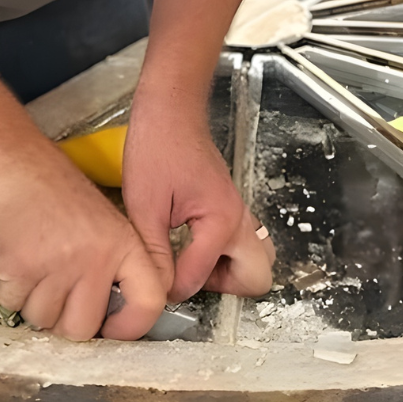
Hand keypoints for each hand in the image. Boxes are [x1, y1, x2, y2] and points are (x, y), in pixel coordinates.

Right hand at [0, 145, 169, 340]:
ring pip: (44, 321)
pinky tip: (16, 263)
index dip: (131, 327)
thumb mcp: (106, 221)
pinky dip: (9, 291)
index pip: (149, 302)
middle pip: (83, 328)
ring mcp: (58, 264)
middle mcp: (96, 258)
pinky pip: (14, 305)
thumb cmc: (55, 191)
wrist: (14, 163)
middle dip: (64, 322)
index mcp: (125, 245)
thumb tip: (113, 316)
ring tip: (35, 270)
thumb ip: (115, 265)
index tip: (113, 330)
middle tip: (57, 298)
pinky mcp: (21, 267)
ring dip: (34, 305)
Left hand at [120, 91, 274, 318]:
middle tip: (188, 281)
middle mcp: (239, 221)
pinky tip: (190, 249)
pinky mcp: (232, 209)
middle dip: (224, 290)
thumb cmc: (158, 148)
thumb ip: (154, 254)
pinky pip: (242, 246)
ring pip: (255, 263)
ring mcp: (240, 214)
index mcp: (221, 222)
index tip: (151, 283)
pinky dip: (223, 257)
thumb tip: (157, 289)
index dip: (172, 289)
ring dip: (226, 274)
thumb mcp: (145, 206)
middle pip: (257, 279)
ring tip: (189, 265)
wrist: (170, 112)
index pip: (200, 280)